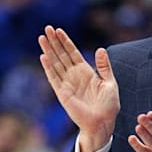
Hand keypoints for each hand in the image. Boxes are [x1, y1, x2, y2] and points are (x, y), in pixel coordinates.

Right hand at [39, 25, 119, 151]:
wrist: (103, 123)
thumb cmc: (108, 106)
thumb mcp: (110, 82)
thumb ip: (104, 66)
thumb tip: (101, 49)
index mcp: (86, 72)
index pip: (73, 53)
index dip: (65, 41)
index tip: (58, 30)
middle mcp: (74, 76)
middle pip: (61, 55)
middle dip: (54, 42)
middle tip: (47, 27)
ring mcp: (67, 84)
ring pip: (55, 63)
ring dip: (49, 50)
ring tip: (42, 37)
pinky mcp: (62, 93)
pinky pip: (54, 78)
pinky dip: (48, 67)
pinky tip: (43, 56)